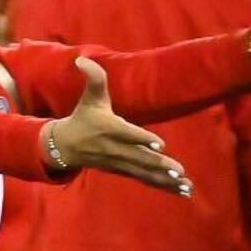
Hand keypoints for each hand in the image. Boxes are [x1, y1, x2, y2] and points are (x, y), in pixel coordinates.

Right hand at [45, 58, 191, 194]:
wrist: (64, 147)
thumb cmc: (82, 118)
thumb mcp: (88, 98)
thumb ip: (93, 79)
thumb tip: (82, 58)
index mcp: (108, 128)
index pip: (126, 134)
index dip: (142, 138)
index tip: (160, 144)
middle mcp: (114, 148)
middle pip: (138, 158)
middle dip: (159, 165)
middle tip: (178, 170)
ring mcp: (120, 162)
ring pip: (144, 173)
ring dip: (165, 180)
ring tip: (186, 185)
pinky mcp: (125, 171)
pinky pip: (145, 180)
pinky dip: (164, 186)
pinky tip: (183, 191)